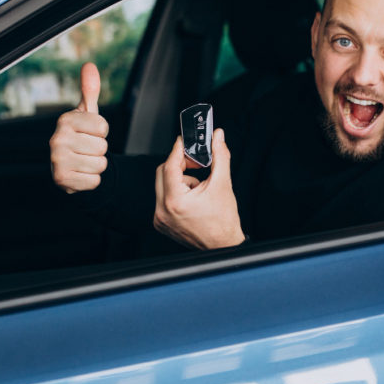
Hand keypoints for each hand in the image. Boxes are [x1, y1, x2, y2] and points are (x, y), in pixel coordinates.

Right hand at [50, 63, 108, 193]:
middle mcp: (57, 139)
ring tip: (84, 161)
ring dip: (97, 166)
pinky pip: (94, 181)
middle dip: (99, 151)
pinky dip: (91, 181)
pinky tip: (81, 174)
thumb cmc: (81, 136)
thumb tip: (89, 65)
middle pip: (102, 147)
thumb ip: (90, 90)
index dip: (102, 133)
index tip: (90, 133)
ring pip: (100, 165)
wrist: (69, 166)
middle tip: (86, 150)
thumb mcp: (87, 114)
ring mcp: (57, 160)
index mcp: (65, 121)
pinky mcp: (61, 180)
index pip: (103, 127)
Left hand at [154, 129, 245, 248]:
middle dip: (179, 165)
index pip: (169, 166)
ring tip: (198, 188)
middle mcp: (163, 211)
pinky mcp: (161, 223)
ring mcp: (160, 219)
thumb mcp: (222, 184)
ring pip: (163, 185)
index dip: (178, 151)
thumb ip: (219, 156)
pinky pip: (163, 198)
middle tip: (196, 163)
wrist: (223, 245)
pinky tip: (192, 198)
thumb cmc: (223, 221)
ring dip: (179, 180)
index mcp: (175, 202)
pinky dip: (176, 192)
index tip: (184, 142)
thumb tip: (217, 137)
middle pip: (162, 173)